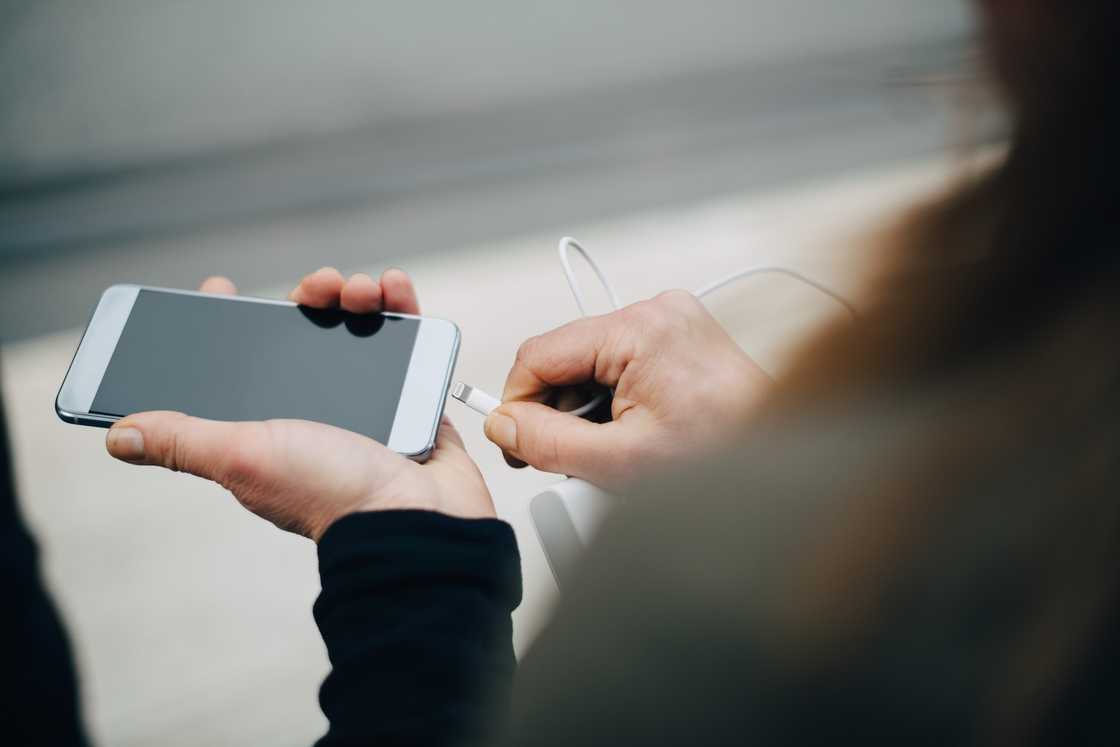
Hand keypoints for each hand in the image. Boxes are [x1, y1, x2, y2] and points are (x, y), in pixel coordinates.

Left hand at [105, 269, 492, 540]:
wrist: (419, 517)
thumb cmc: (330, 493)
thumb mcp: (242, 459)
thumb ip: (185, 441)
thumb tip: (120, 438)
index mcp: (270, 429)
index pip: (239, 368)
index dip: (229, 326)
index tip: (221, 289)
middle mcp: (316, 415)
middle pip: (301, 336)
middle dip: (304, 299)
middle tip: (312, 287)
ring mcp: (368, 404)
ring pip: (353, 330)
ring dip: (354, 296)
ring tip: (359, 290)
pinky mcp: (412, 398)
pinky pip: (405, 341)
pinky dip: (402, 307)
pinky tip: (395, 288)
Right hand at [484, 290, 770, 489]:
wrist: (786, 461)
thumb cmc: (724, 456)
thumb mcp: (620, 460)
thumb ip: (548, 441)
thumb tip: (502, 423)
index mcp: (638, 329)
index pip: (539, 354)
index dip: (517, 402)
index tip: (516, 441)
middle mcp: (656, 312)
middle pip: (565, 358)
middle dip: (559, 410)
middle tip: (575, 457)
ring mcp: (671, 321)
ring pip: (590, 364)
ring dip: (587, 409)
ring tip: (617, 450)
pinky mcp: (681, 337)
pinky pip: (620, 364)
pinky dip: (613, 401)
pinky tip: (635, 433)